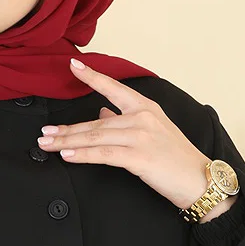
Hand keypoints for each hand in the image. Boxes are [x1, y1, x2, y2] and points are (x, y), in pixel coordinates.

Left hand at [35, 59, 235, 218]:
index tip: (73, 65)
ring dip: (68, 141)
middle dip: (66, 128)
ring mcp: (141, 137)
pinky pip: (104, 154)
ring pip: (95, 137)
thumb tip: (102, 113)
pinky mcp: (139, 158)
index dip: (92, 77)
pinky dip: (83, 154)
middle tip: (44, 133)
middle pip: (95, 122)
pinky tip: (67, 154)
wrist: (200, 180)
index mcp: (146, 107)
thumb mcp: (154, 131)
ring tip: (48, 144)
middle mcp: (142, 118)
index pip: (114, 88)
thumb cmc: (177, 159)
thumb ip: (126, 120)